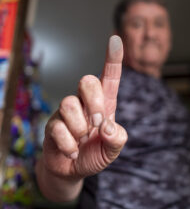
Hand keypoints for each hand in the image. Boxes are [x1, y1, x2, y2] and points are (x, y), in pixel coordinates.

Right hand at [39, 35, 126, 187]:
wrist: (73, 169)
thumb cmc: (95, 153)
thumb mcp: (112, 149)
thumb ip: (117, 138)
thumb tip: (108, 127)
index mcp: (104, 104)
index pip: (109, 77)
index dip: (113, 58)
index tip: (116, 39)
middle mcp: (84, 103)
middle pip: (86, 80)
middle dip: (94, 102)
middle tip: (97, 122)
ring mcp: (66, 112)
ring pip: (68, 103)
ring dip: (79, 128)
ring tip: (81, 141)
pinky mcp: (52, 124)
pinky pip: (58, 128)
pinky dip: (69, 145)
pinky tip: (72, 150)